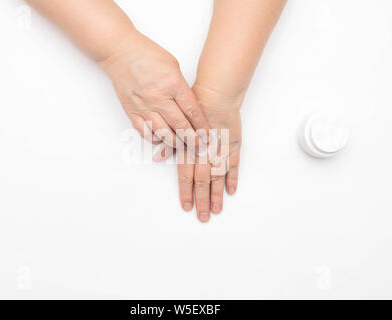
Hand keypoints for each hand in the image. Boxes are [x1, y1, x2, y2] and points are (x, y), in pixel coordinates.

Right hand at [99, 31, 208, 148]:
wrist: (120, 52)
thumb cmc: (147, 55)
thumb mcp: (173, 66)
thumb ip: (182, 88)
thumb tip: (190, 107)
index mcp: (173, 84)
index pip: (192, 111)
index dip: (202, 126)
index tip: (207, 134)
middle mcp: (158, 97)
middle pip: (180, 125)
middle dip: (192, 139)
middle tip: (199, 147)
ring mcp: (143, 106)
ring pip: (163, 133)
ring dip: (175, 143)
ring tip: (183, 147)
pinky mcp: (131, 111)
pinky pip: (144, 132)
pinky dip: (154, 139)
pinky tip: (162, 140)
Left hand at [177, 84, 241, 221]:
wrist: (216, 95)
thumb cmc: (195, 107)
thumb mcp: (178, 124)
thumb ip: (171, 143)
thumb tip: (158, 157)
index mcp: (190, 148)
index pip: (186, 176)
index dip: (186, 192)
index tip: (186, 206)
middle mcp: (204, 152)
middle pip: (203, 181)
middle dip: (202, 201)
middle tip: (202, 217)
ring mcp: (220, 150)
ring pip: (218, 178)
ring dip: (217, 195)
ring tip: (216, 210)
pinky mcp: (233, 146)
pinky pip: (233, 166)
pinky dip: (232, 179)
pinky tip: (231, 191)